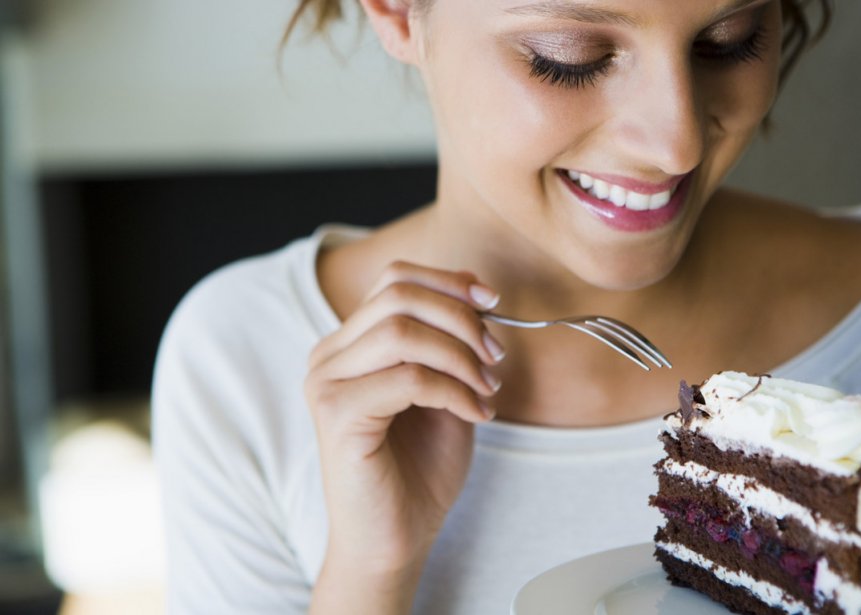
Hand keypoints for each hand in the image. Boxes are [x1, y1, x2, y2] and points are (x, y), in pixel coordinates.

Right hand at [304, 261, 504, 606]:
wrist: (394, 539)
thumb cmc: (419, 468)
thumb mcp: (444, 390)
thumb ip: (449, 342)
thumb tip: (477, 294)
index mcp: (349, 344)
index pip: (395, 279)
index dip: (449, 282)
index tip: (494, 302)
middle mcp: (328, 356)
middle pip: (399, 296)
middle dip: (461, 318)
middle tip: (496, 356)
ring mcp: (326, 383)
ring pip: (402, 332)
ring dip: (461, 355)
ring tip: (488, 388)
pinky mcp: (337, 415)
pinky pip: (408, 379)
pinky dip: (454, 390)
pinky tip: (476, 413)